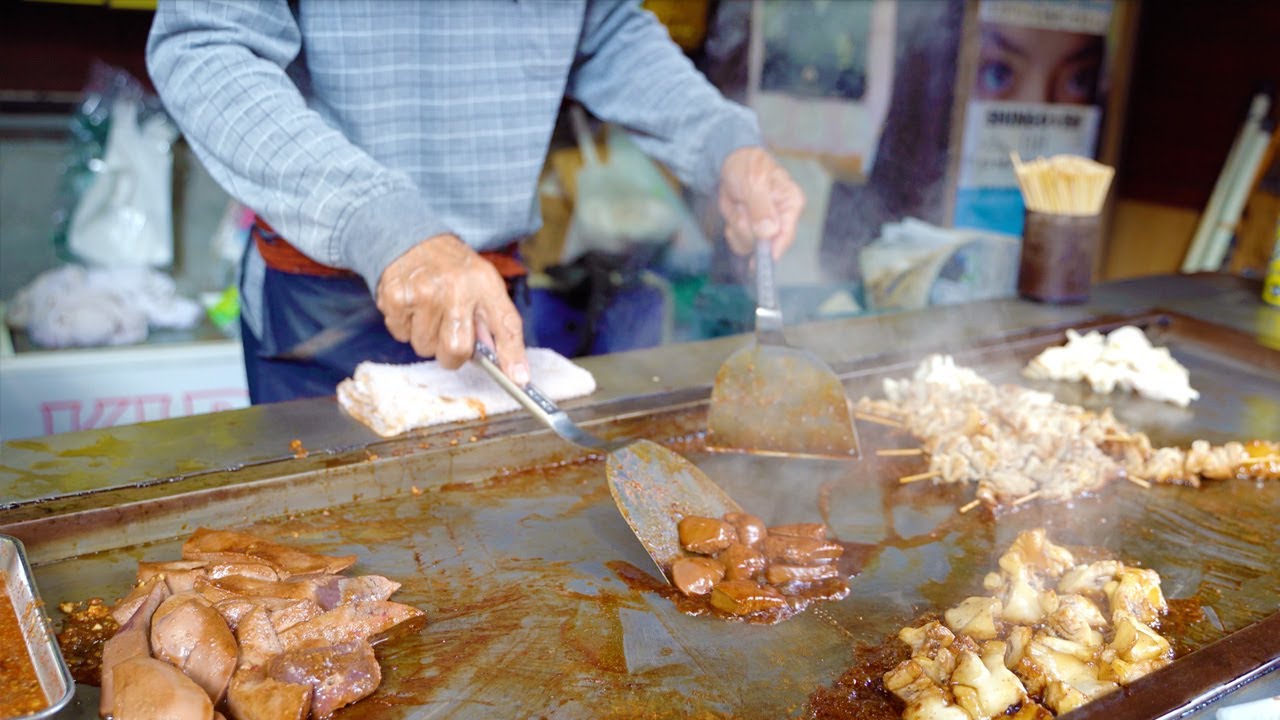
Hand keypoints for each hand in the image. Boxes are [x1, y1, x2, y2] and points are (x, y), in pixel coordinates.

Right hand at [376, 234, 529, 383]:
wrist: (414, 240)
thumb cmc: (455, 272)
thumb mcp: (485, 286)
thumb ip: (500, 326)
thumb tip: (515, 373)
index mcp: (484, 284)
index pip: (505, 325)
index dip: (512, 356)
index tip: (519, 380)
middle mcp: (454, 288)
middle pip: (456, 350)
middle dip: (452, 351)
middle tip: (450, 330)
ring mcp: (422, 293)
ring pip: (425, 347)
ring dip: (427, 338)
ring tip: (430, 311)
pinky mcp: (395, 298)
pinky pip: (401, 336)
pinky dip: (406, 327)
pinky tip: (413, 306)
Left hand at [717, 147, 804, 259]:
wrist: (729, 162)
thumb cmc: (747, 165)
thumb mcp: (753, 181)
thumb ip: (761, 207)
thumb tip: (769, 232)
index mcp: (791, 204)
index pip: (787, 235)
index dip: (773, 249)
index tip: (758, 260)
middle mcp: (781, 219)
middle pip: (765, 244)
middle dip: (746, 228)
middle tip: (741, 205)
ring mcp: (766, 227)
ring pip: (749, 245)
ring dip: (737, 226)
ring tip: (738, 204)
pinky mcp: (752, 231)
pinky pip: (739, 242)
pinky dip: (731, 228)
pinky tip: (734, 211)